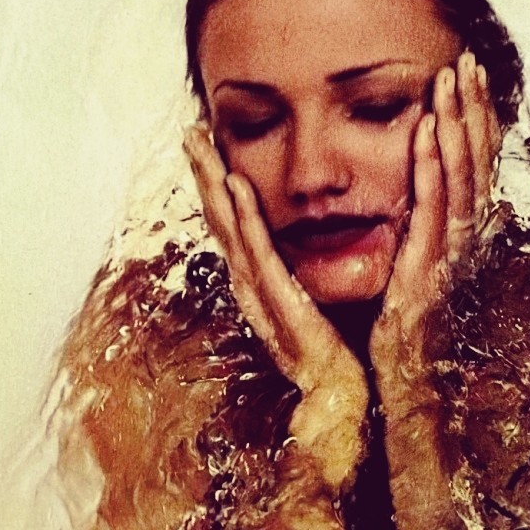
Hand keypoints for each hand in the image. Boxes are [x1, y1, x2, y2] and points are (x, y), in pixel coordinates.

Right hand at [184, 126, 366, 489]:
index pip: (232, 223)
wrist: (339, 398)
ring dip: (213, 184)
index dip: (215, 184)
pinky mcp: (280, 301)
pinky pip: (258, 252)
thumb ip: (296, 274)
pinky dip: (245, 217)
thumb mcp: (307, 302)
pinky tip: (237, 187)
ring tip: (201, 146)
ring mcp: (261, 292)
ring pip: (230, 227)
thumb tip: (300, 242)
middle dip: (203, 173)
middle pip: (220, 218)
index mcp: (258, 281)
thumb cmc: (331, 353)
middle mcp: (250, 284)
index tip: (208, 146)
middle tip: (191, 131)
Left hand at [374, 51, 500, 355]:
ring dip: (457, 124)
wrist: (404, 376)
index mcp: (464, 232)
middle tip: (467, 61)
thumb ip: (423, 220)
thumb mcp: (417, 257)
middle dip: (473, 108)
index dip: (478, 116)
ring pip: (461, 175)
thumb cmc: (404, 320)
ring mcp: (451, 252)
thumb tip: (420, 179)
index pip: (477, 161)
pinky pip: (434, 207)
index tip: (471, 73)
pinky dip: (432, 165)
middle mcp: (467, 237)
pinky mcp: (428, 268)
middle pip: (477, 159)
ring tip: (450, 80)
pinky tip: (427, 130)